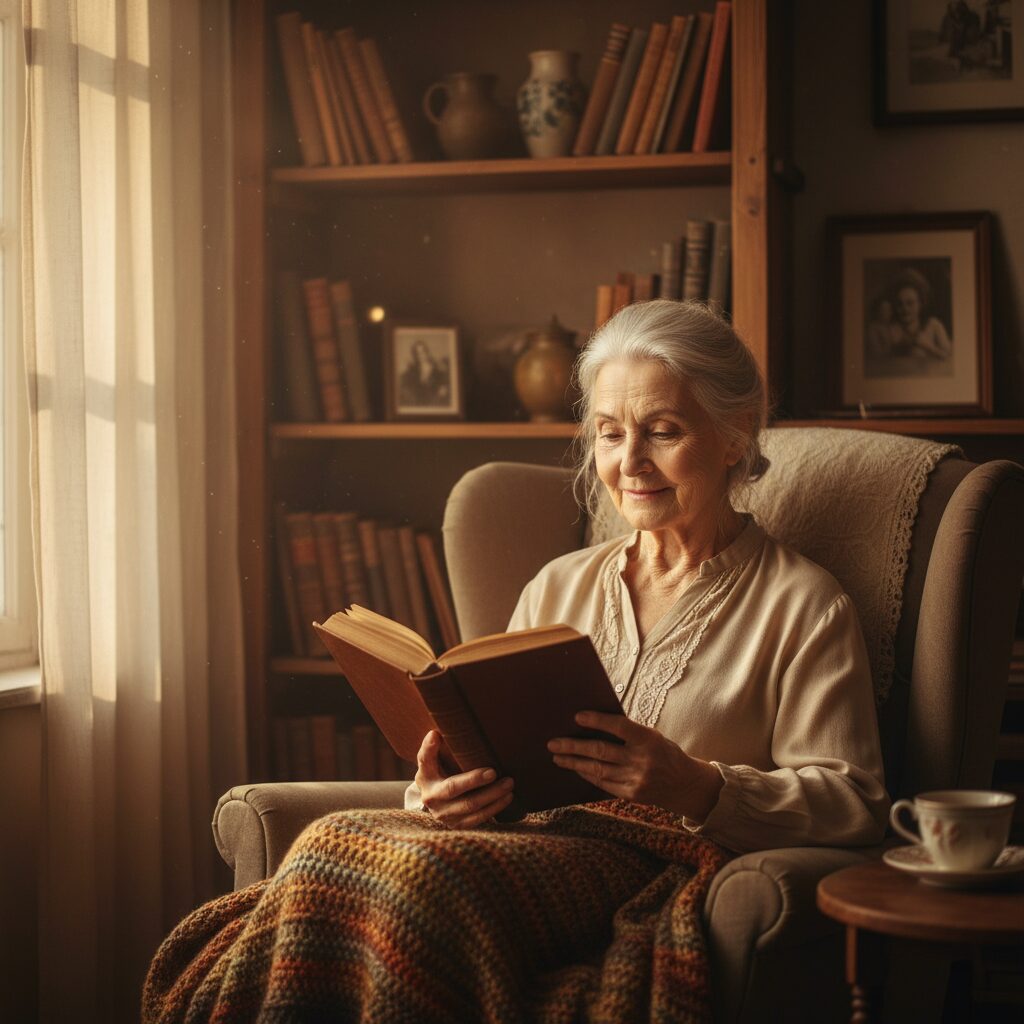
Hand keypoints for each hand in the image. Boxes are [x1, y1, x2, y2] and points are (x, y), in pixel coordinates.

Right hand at [415, 730, 514, 828]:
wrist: (437, 804)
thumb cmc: (439, 775)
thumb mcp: (432, 762)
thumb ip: (433, 748)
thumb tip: (436, 733)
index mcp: (425, 776)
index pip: (425, 760)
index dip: (430, 748)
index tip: (437, 735)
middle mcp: (431, 798)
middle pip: (453, 788)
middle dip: (475, 780)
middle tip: (494, 771)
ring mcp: (444, 815)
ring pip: (470, 806)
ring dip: (492, 795)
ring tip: (508, 783)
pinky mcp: (457, 825)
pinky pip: (478, 819)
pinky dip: (494, 808)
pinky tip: (507, 798)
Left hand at [548, 711, 723, 820]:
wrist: (686, 785)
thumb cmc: (665, 753)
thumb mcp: (653, 737)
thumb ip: (629, 733)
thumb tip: (594, 724)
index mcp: (649, 739)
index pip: (619, 727)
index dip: (598, 721)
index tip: (577, 716)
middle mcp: (642, 760)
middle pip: (601, 751)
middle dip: (573, 746)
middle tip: (553, 742)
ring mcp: (636, 779)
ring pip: (597, 769)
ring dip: (574, 762)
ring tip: (557, 756)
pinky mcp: (631, 794)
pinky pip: (602, 783)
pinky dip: (587, 774)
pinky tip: (575, 768)